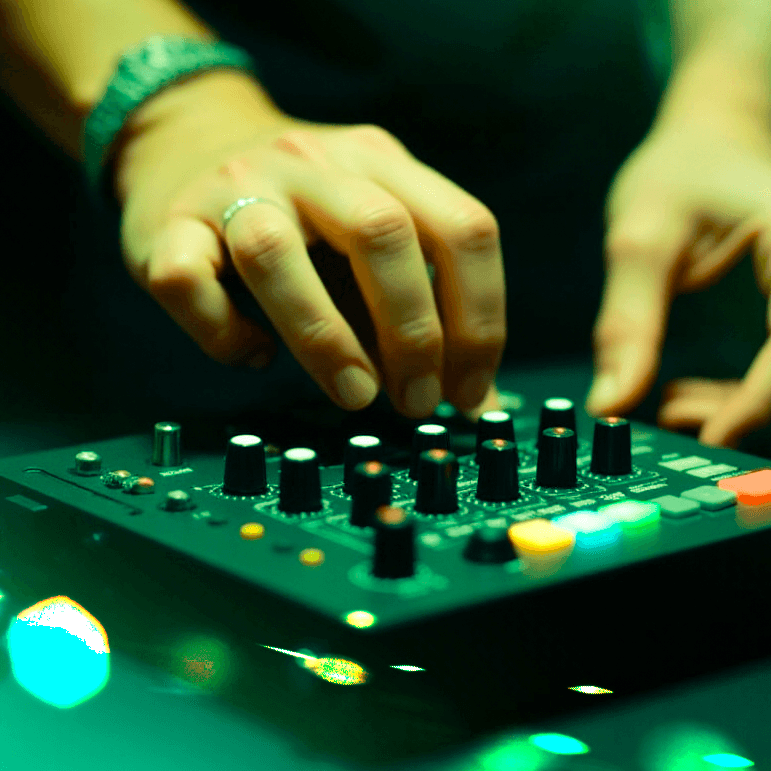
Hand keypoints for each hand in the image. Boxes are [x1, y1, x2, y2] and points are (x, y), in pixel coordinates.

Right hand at [113, 71, 506, 418]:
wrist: (189, 141)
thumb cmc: (298, 218)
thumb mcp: (367, 243)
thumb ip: (420, 309)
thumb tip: (477, 402)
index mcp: (380, 162)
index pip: (462, 229)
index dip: (479, 320)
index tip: (467, 391)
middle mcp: (314, 161)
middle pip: (383, 234)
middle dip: (413, 334)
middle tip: (415, 402)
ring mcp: (236, 184)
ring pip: (275, 254)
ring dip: (325, 340)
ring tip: (353, 394)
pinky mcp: (168, 223)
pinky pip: (189, 283)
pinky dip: (224, 336)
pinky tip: (252, 354)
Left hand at [584, 102, 770, 448]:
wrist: (709, 139)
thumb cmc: (679, 173)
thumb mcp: (640, 241)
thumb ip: (628, 323)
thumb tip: (608, 403)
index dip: (756, 403)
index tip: (706, 438)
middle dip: (746, 409)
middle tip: (673, 418)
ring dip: (739, 408)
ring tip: (668, 406)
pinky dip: (740, 396)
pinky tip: (680, 395)